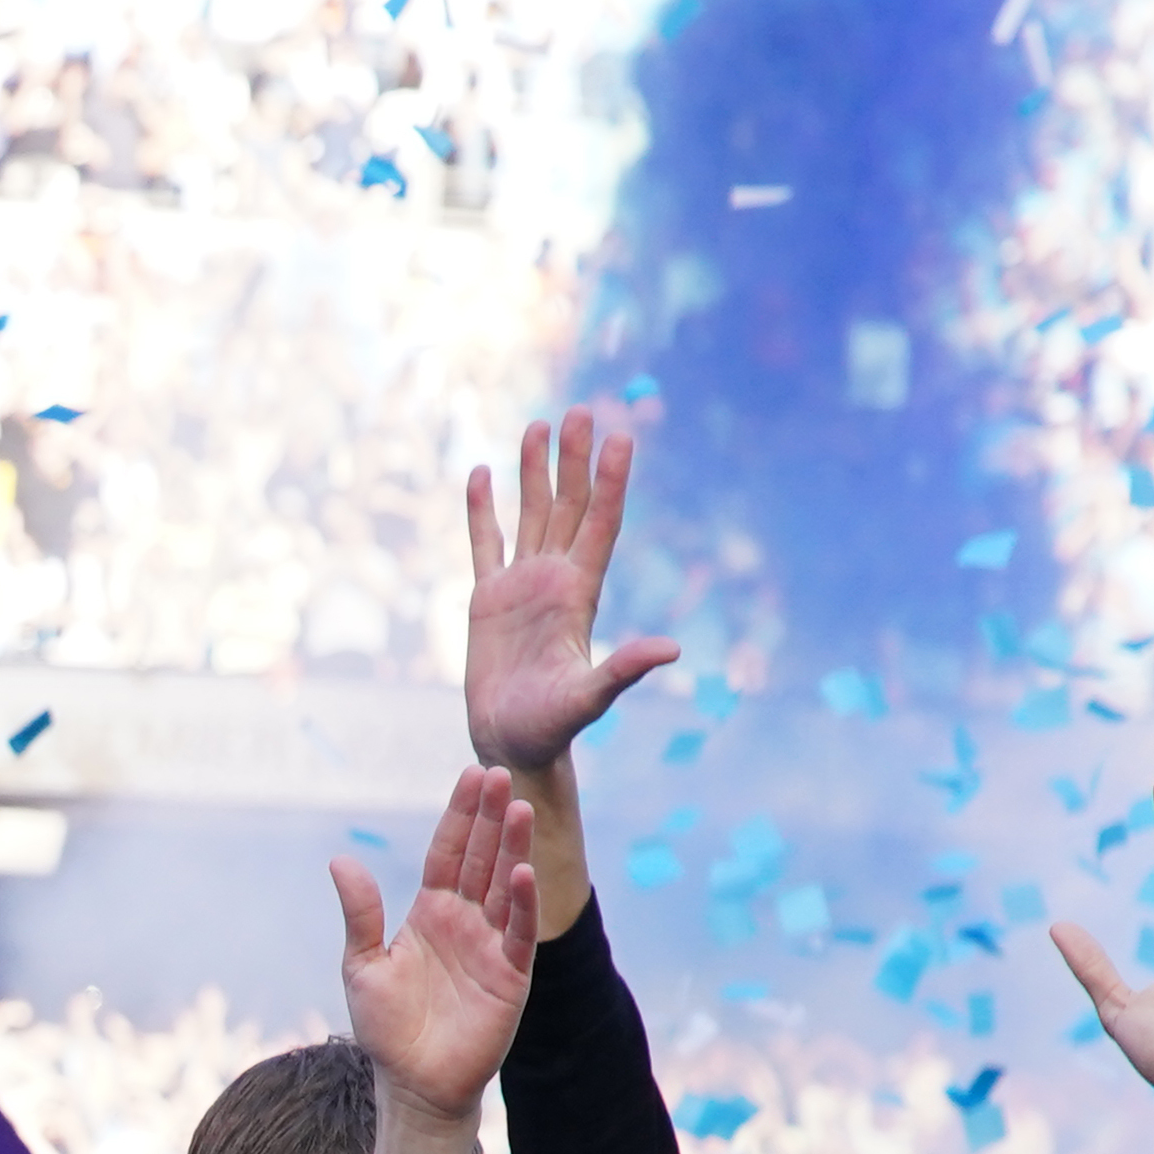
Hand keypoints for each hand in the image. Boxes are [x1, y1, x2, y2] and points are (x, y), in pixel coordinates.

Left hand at [334, 767, 537, 1119]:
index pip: (447, 853)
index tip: (473, 775)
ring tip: (520, 809)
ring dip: (512, 849)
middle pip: (481, 859)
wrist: (412, 1084)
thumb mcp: (362, 965)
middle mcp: (464, 921)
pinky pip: (518, 932)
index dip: (460, 815)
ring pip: (505, 886)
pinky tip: (522, 873)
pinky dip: (522, 903)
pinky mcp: (510, 975)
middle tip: (501, 775)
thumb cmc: (385, 1029)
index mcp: (429, 912)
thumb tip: (340, 860)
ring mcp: (490, 945)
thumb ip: (360, 914)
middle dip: (491, 818)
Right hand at [459, 407, 676, 775]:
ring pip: (529, 515)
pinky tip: (480, 475)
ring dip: (534, 472)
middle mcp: (554, 580)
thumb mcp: (588, 699)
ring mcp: (520, 586)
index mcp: (579, 594)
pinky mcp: (486, 599)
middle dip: (573, 460)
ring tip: (539, 425)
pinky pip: (485, 544)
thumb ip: (624, 670)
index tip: (620, 437)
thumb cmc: (550, 727)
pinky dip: (482, 510)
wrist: (511, 743)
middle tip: (579, 411)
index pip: (599, 525)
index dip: (610, 482)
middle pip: (567, 507)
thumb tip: (672, 651)